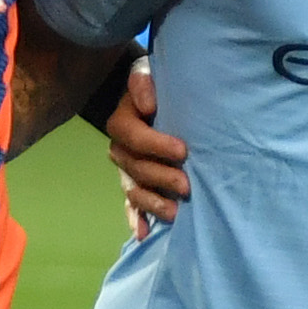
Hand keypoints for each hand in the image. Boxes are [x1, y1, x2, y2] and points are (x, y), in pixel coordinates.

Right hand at [107, 58, 186, 231]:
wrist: (149, 100)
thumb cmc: (153, 89)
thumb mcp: (146, 75)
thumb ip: (143, 82)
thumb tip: (148, 104)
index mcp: (121, 123)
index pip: (133, 137)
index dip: (156, 145)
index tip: (183, 150)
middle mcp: (120, 150)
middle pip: (135, 168)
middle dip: (161, 178)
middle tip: (187, 185)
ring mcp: (127, 170)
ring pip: (134, 190)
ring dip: (152, 203)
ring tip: (175, 212)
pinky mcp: (134, 184)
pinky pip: (131, 204)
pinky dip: (136, 219)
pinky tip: (143, 234)